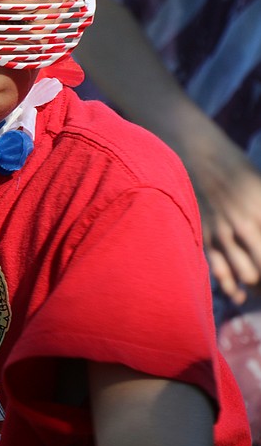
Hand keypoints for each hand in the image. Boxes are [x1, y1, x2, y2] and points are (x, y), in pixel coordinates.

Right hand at [178, 125, 260, 303]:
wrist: (193, 152)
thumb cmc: (233, 167)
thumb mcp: (260, 185)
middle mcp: (246, 223)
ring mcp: (223, 231)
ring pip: (247, 274)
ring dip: (254, 283)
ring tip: (256, 287)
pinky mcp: (203, 234)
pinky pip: (219, 270)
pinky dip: (230, 286)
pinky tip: (237, 293)